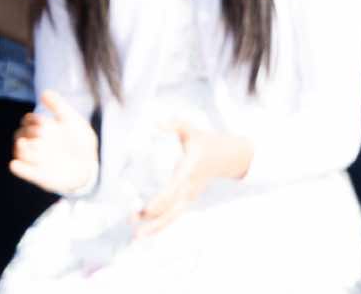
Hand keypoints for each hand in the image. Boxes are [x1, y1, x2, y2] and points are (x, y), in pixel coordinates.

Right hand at [10, 89, 98, 196]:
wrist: (90, 165)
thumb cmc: (81, 141)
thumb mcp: (72, 120)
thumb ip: (58, 107)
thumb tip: (44, 92)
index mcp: (43, 129)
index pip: (28, 121)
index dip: (32, 120)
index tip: (41, 120)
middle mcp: (37, 143)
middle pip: (21, 134)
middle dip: (29, 132)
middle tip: (41, 133)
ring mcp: (36, 159)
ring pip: (20, 152)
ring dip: (21, 149)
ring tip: (25, 144)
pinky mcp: (39, 175)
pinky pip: (24, 171)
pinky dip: (19, 168)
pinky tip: (16, 165)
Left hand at [135, 121, 252, 237]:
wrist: (226, 157)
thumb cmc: (205, 142)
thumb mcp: (190, 130)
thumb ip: (174, 124)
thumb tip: (155, 124)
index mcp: (188, 172)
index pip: (174, 191)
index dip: (160, 201)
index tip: (146, 209)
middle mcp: (189, 188)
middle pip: (172, 211)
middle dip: (154, 220)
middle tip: (134, 225)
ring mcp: (190, 196)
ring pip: (173, 217)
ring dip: (156, 227)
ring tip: (137, 236)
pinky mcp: (188, 200)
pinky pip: (174, 215)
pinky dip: (162, 224)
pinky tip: (147, 230)